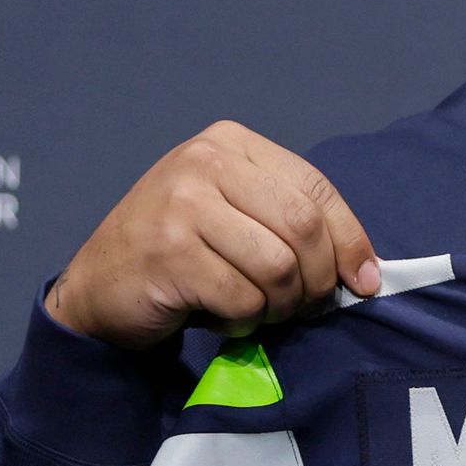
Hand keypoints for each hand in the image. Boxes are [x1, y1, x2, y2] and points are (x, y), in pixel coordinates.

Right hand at [44, 122, 379, 347]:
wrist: (100, 286)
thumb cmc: (181, 253)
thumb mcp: (234, 214)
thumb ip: (288, 220)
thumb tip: (365, 270)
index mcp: (229, 143)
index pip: (315, 189)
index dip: (350, 240)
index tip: (364, 281)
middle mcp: (205, 162)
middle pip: (303, 227)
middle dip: (316, 280)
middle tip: (302, 308)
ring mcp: (182, 205)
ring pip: (277, 267)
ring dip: (279, 306)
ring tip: (256, 310)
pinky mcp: (169, 253)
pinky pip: (242, 299)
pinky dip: (242, 321)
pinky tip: (219, 315)